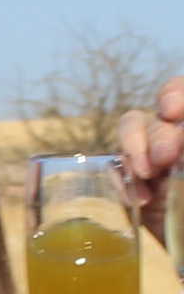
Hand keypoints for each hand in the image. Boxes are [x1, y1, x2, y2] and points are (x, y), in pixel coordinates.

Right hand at [118, 76, 183, 243]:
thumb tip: (175, 140)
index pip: (182, 95)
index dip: (175, 93)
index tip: (172, 111)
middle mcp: (177, 144)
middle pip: (158, 115)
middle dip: (157, 134)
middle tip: (165, 160)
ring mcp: (158, 163)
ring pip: (133, 129)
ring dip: (134, 148)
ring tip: (147, 175)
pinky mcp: (137, 187)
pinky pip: (116, 168)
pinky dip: (122, 179)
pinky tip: (141, 200)